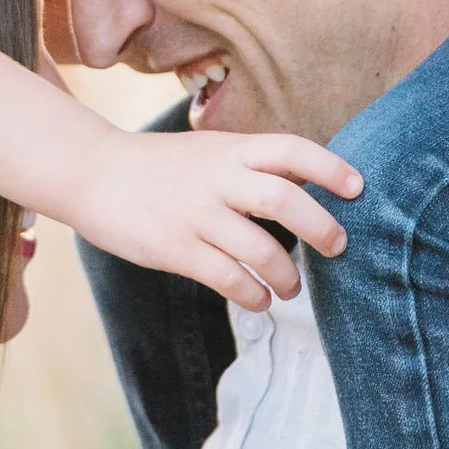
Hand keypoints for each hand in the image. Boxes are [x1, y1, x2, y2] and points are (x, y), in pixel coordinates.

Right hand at [71, 120, 359, 311]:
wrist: (91, 172)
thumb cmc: (158, 166)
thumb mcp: (207, 149)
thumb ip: (251, 164)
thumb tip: (310, 184)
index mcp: (228, 148)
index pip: (290, 150)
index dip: (330, 168)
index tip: (357, 188)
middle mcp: (215, 178)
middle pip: (285, 200)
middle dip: (322, 228)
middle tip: (337, 247)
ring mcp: (194, 214)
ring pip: (260, 248)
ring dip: (287, 275)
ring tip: (292, 289)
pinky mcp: (174, 248)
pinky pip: (227, 278)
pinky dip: (253, 295)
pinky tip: (259, 300)